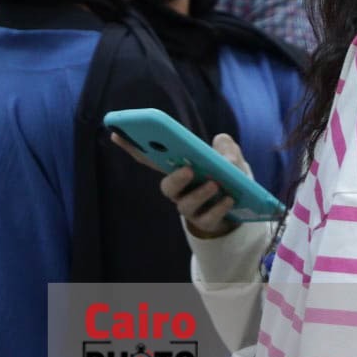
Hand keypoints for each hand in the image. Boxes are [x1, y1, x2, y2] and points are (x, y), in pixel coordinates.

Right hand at [111, 131, 245, 238]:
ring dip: (200, 194)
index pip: (149, 159)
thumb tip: (223, 155)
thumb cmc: (226, 176)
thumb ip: (226, 148)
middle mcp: (178, 191)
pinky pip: (208, 218)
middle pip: (167, 187)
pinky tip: (229, 199)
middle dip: (176, 179)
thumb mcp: (230, 157)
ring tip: (215, 184)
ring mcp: (190, 208)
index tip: (115, 134)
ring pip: (186, 205)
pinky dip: (218, 208)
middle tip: (188, 169)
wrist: (241, 207)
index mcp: (176, 170)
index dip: (131, 148)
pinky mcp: (205, 222)